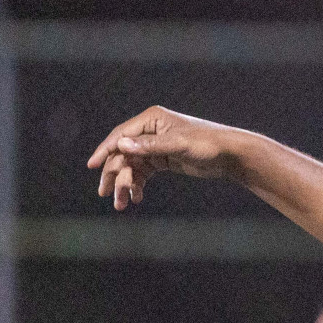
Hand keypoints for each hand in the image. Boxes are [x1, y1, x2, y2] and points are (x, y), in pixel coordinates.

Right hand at [88, 106, 244, 209]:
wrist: (231, 154)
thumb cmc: (207, 144)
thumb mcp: (178, 144)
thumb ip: (150, 146)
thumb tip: (121, 144)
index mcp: (152, 119)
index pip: (121, 135)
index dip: (105, 151)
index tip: (92, 166)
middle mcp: (151, 130)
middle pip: (124, 153)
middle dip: (115, 174)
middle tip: (105, 194)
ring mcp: (156, 146)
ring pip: (132, 166)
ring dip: (125, 184)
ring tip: (122, 204)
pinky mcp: (164, 159)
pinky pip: (144, 172)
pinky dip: (138, 185)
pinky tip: (137, 198)